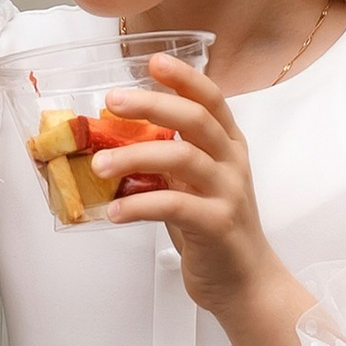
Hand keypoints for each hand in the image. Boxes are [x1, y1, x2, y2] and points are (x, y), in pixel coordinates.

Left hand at [96, 56, 317, 345]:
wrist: (246, 284)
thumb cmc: (213, 231)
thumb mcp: (193, 186)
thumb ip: (168, 160)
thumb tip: (116, 140)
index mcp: (229, 148)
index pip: (212, 100)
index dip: (184, 78)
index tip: (153, 61)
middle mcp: (232, 164)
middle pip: (196, 120)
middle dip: (152, 105)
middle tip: (111, 102)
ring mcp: (228, 194)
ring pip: (183, 158)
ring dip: (135, 157)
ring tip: (99, 165)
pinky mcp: (217, 226)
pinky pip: (174, 206)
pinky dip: (139, 205)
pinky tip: (113, 211)